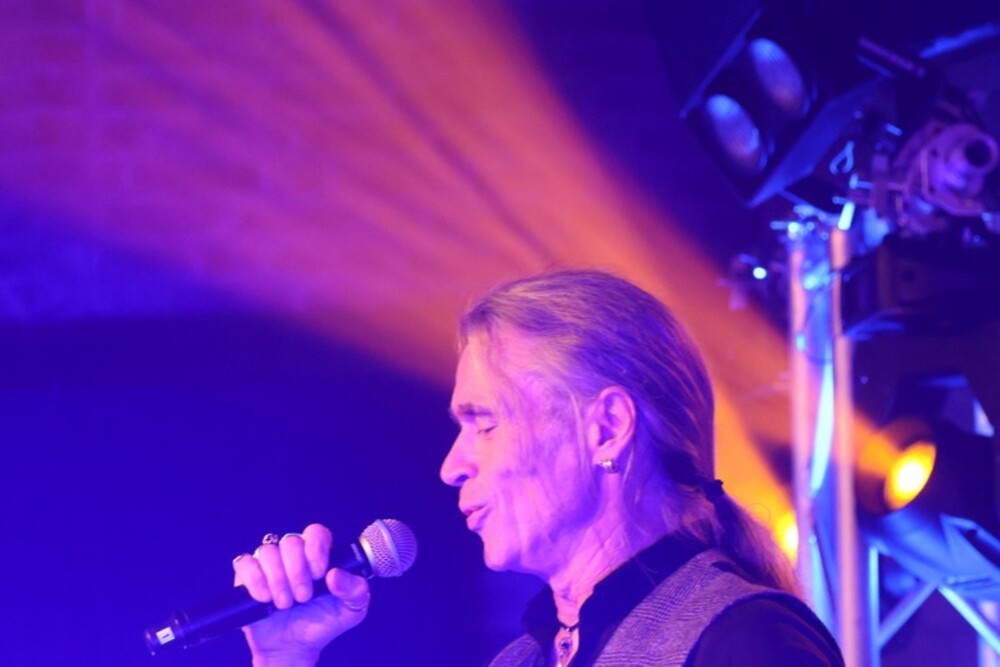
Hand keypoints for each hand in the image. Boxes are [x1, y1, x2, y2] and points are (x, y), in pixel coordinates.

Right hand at [233, 524, 370, 666]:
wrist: (294, 648)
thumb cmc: (323, 623)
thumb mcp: (352, 609)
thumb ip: (355, 590)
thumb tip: (335, 574)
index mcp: (318, 554)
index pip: (315, 532)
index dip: (316, 550)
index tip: (320, 575)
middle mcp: (292, 554)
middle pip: (291, 541)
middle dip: (298, 572)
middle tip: (304, 597)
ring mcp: (268, 563)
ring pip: (267, 551)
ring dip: (278, 580)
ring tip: (286, 604)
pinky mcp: (246, 576)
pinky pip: (245, 564)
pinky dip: (255, 582)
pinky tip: (265, 599)